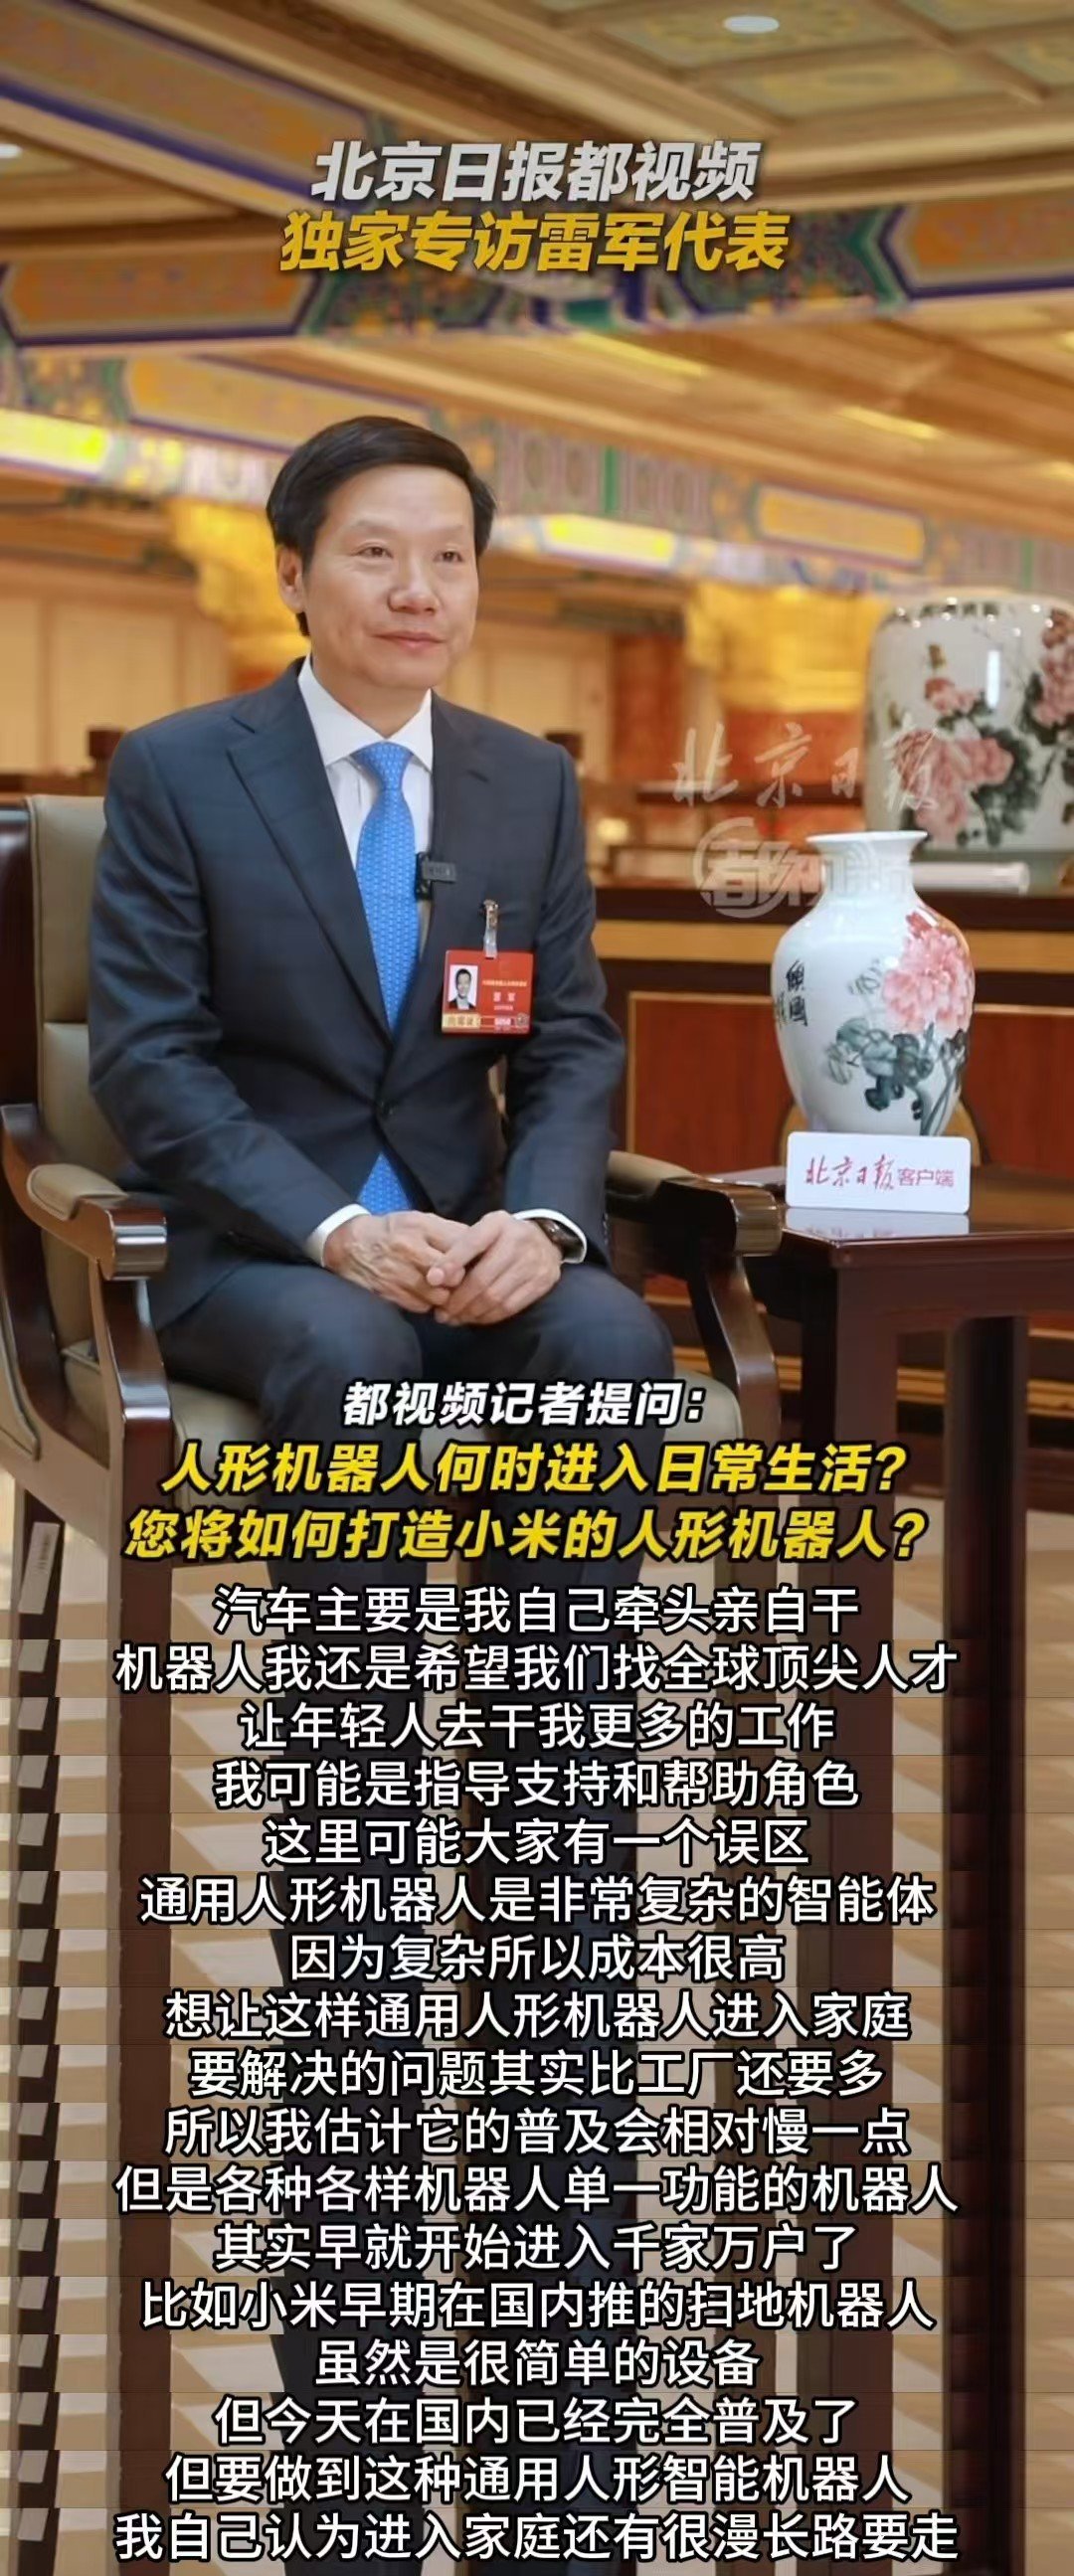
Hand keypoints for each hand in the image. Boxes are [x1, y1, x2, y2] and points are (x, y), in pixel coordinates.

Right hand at [323, 1210, 470, 1312]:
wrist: (350, 1246)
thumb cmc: (392, 1232)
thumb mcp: (419, 1220)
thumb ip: (449, 1231)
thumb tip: (480, 1245)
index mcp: (420, 1227)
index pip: (460, 1246)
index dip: (474, 1258)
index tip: (479, 1263)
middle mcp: (409, 1250)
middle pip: (453, 1275)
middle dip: (461, 1280)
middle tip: (463, 1281)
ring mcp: (399, 1274)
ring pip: (440, 1296)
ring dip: (446, 1295)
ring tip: (444, 1289)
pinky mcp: (390, 1294)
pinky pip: (423, 1307)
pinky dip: (428, 1303)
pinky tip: (426, 1295)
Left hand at [434, 1212, 560, 1325]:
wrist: (545, 1240)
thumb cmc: (502, 1238)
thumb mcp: (482, 1231)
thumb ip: (459, 1249)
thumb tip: (434, 1279)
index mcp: (498, 1223)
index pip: (471, 1243)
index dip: (450, 1263)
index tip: (432, 1280)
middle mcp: (518, 1240)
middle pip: (482, 1278)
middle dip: (458, 1299)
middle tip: (442, 1312)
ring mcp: (533, 1263)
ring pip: (495, 1297)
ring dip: (471, 1312)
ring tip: (454, 1318)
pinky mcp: (542, 1282)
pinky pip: (509, 1307)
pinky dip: (488, 1316)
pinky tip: (475, 1318)